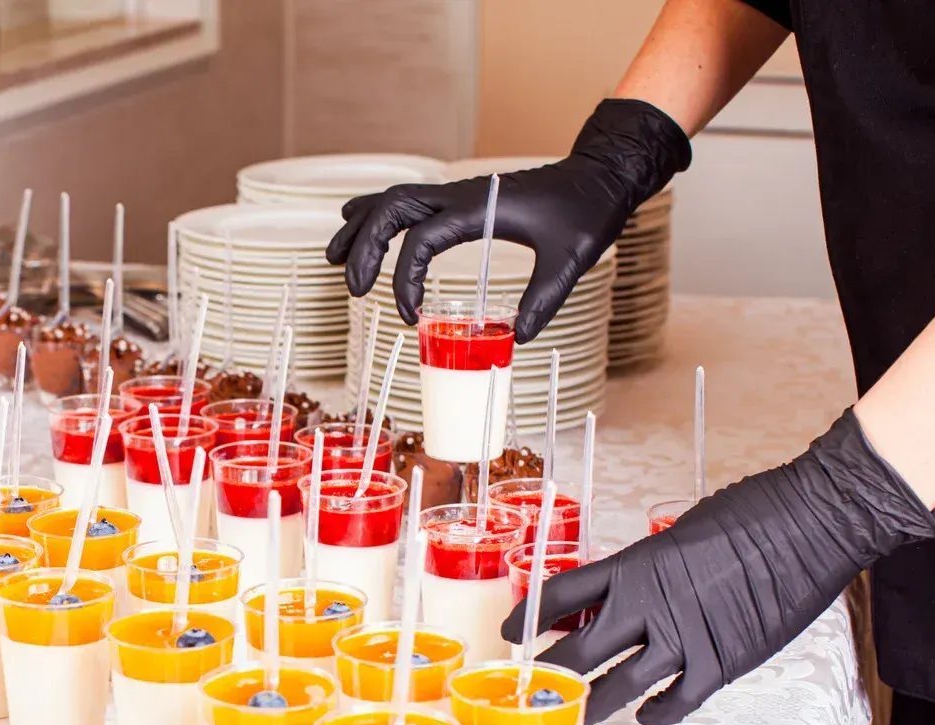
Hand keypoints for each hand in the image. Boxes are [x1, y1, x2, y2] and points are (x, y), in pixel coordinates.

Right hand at [325, 99, 691, 339]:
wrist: (601, 176)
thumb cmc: (587, 211)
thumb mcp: (570, 258)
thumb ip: (543, 298)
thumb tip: (516, 339)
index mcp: (479, 208)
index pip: (421, 239)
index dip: (405, 279)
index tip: (410, 316)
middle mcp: (459, 194)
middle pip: (391, 209)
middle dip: (364, 248)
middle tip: (353, 289)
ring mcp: (457, 193)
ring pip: (392, 199)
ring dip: (360, 227)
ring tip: (333, 257)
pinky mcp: (460, 198)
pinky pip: (407, 199)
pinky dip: (378, 213)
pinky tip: (361, 225)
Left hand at [502, 410, 934, 724]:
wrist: (812, 523)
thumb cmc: (752, 514)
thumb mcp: (681, 532)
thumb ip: (649, 566)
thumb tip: (628, 587)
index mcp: (633, 566)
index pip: (560, 596)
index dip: (527, 617)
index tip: (510, 631)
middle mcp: (647, 607)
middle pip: (577, 653)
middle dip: (549, 675)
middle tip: (531, 689)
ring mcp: (683, 639)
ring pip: (617, 688)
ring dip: (591, 706)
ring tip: (572, 718)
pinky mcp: (721, 664)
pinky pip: (676, 702)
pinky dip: (656, 713)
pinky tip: (645, 716)